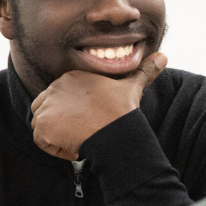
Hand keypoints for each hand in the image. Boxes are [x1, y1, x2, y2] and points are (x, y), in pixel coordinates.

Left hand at [30, 53, 167, 159]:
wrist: (115, 131)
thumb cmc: (123, 111)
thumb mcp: (132, 88)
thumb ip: (144, 72)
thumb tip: (163, 57)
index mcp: (71, 77)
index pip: (60, 99)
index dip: (74, 114)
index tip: (91, 122)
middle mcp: (55, 86)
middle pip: (47, 110)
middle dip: (62, 124)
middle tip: (83, 132)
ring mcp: (47, 105)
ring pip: (43, 126)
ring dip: (60, 137)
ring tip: (81, 139)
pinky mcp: (43, 124)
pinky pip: (42, 141)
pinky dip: (57, 149)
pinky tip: (76, 147)